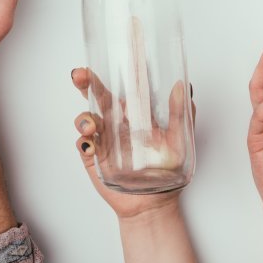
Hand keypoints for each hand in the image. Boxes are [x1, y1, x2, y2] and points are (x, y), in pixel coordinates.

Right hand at [72, 67, 191, 218]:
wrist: (155, 204)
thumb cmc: (168, 172)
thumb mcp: (181, 140)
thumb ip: (182, 113)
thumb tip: (182, 85)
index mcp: (133, 114)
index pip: (119, 88)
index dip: (110, 73)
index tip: (104, 59)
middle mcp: (115, 123)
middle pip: (95, 97)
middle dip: (85, 84)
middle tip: (80, 76)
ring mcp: (102, 140)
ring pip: (85, 119)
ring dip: (84, 118)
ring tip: (90, 126)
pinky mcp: (93, 158)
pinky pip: (82, 144)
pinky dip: (83, 142)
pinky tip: (90, 145)